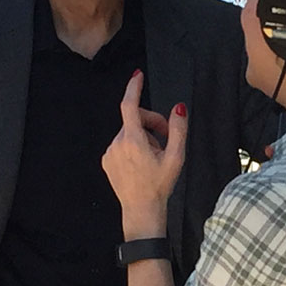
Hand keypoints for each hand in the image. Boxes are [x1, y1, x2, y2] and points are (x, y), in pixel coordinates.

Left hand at [102, 71, 187, 210]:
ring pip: (129, 133)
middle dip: (152, 124)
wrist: (141, 210)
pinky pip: (121, 144)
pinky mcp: (106, 161)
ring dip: (143, 138)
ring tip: (154, 157)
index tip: (137, 75)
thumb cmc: (159, 185)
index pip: (129, 105)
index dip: (134, 88)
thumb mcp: (176, 157)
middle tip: (165, 140)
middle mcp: (117, 143)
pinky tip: (141, 163)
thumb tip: (178, 108)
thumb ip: (178, 129)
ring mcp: (110, 152)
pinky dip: (132, 147)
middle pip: (135, 120)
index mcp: (133, 140)